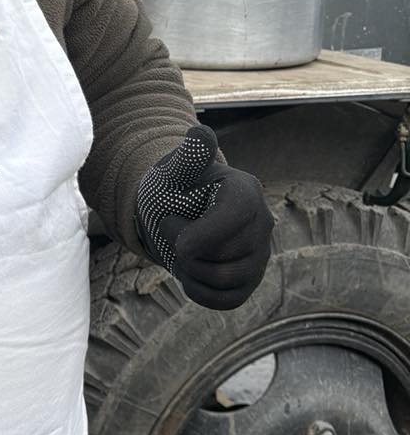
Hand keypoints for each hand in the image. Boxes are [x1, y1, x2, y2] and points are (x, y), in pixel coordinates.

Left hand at [137, 124, 272, 309]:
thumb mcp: (174, 172)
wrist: (172, 215)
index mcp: (245, 192)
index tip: (175, 237)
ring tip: (181, 251)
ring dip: (190, 272)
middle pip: (225, 255)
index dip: (204, 235)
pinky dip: (200, 292)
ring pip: (225, 280)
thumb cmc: (173, 189)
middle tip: (172, 231)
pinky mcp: (250, 281)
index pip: (236, 217)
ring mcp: (259, 254)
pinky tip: (190, 272)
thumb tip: (201, 134)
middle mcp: (262, 223)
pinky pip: (226, 300)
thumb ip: (189, 157)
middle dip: (185, 250)